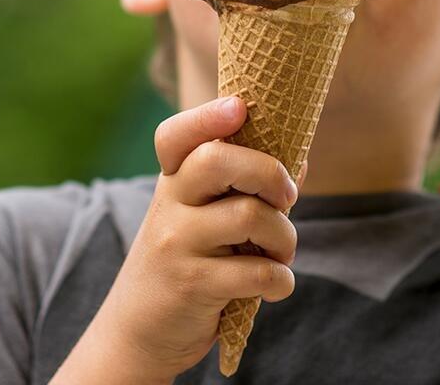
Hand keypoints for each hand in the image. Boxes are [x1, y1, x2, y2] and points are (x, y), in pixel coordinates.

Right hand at [50, 97, 300, 383]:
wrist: (139, 331)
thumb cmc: (188, 261)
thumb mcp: (201, 217)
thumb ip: (245, 186)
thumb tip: (301, 155)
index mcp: (173, 180)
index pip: (177, 135)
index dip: (208, 115)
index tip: (239, 108)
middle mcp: (169, 204)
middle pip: (218, 159)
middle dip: (271, 173)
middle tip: (286, 199)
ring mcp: (177, 244)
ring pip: (250, 216)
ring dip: (285, 237)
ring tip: (281, 253)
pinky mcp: (192, 285)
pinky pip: (257, 271)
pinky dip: (281, 280)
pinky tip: (276, 284)